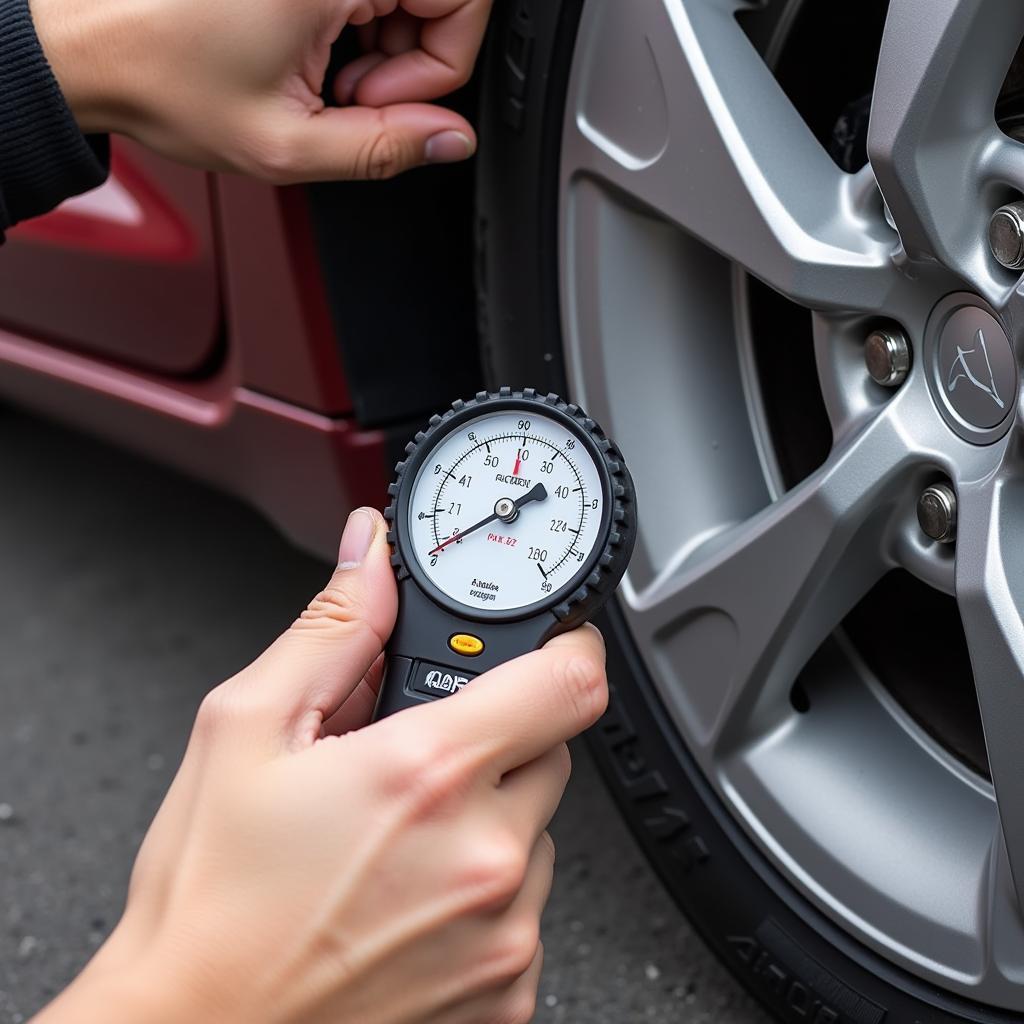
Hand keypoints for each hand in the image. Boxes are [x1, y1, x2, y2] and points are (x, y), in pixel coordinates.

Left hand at [30, 0, 492, 181]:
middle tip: (348, 95)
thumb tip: (453, 141)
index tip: (383, 101)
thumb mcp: (289, 146)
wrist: (98, 49)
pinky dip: (356, 31)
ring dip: (382, 49)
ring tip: (319, 79)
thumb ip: (385, 149)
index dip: (440, 67)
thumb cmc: (169, 84)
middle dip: (411, 61)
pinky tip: (312, 57)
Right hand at [35, 508, 606, 1023]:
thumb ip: (332, 629)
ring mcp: (504, 934)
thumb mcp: (246, 730)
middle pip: (549, 750)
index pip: (571, 678)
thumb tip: (370, 558)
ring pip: (538, 831)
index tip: (545, 645)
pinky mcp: (509, 994)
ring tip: (397, 842)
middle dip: (493, 738)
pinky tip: (408, 900)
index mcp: (427, 774)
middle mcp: (483, 856)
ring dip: (486, 819)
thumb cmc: (209, 903)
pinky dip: (483, 892)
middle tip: (414, 760)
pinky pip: (525, 907)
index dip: (566, 645)